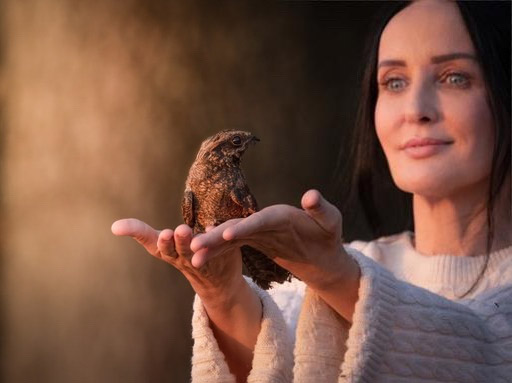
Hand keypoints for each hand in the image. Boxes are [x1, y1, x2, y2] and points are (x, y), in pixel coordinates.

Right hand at [110, 219, 243, 303]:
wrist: (219, 283)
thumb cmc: (187, 256)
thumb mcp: (166, 244)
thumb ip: (144, 233)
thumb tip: (114, 226)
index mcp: (167, 251)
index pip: (150, 242)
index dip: (136, 234)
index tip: (119, 227)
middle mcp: (181, 258)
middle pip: (172, 250)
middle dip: (168, 242)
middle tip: (165, 232)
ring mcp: (200, 261)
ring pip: (192, 252)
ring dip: (187, 242)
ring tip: (184, 230)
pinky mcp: (219, 259)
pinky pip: (217, 250)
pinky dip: (215, 241)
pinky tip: (214, 227)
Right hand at [189, 189, 360, 320]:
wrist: (321, 252)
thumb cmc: (328, 235)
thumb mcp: (331, 223)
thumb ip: (321, 209)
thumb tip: (311, 195)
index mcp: (281, 214)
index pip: (262, 220)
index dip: (246, 226)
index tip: (230, 234)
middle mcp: (264, 219)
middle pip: (238, 227)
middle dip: (217, 237)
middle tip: (196, 247)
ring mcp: (256, 230)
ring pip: (229, 237)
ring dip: (211, 247)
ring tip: (192, 259)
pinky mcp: (252, 240)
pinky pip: (230, 247)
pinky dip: (216, 253)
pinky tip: (199, 260)